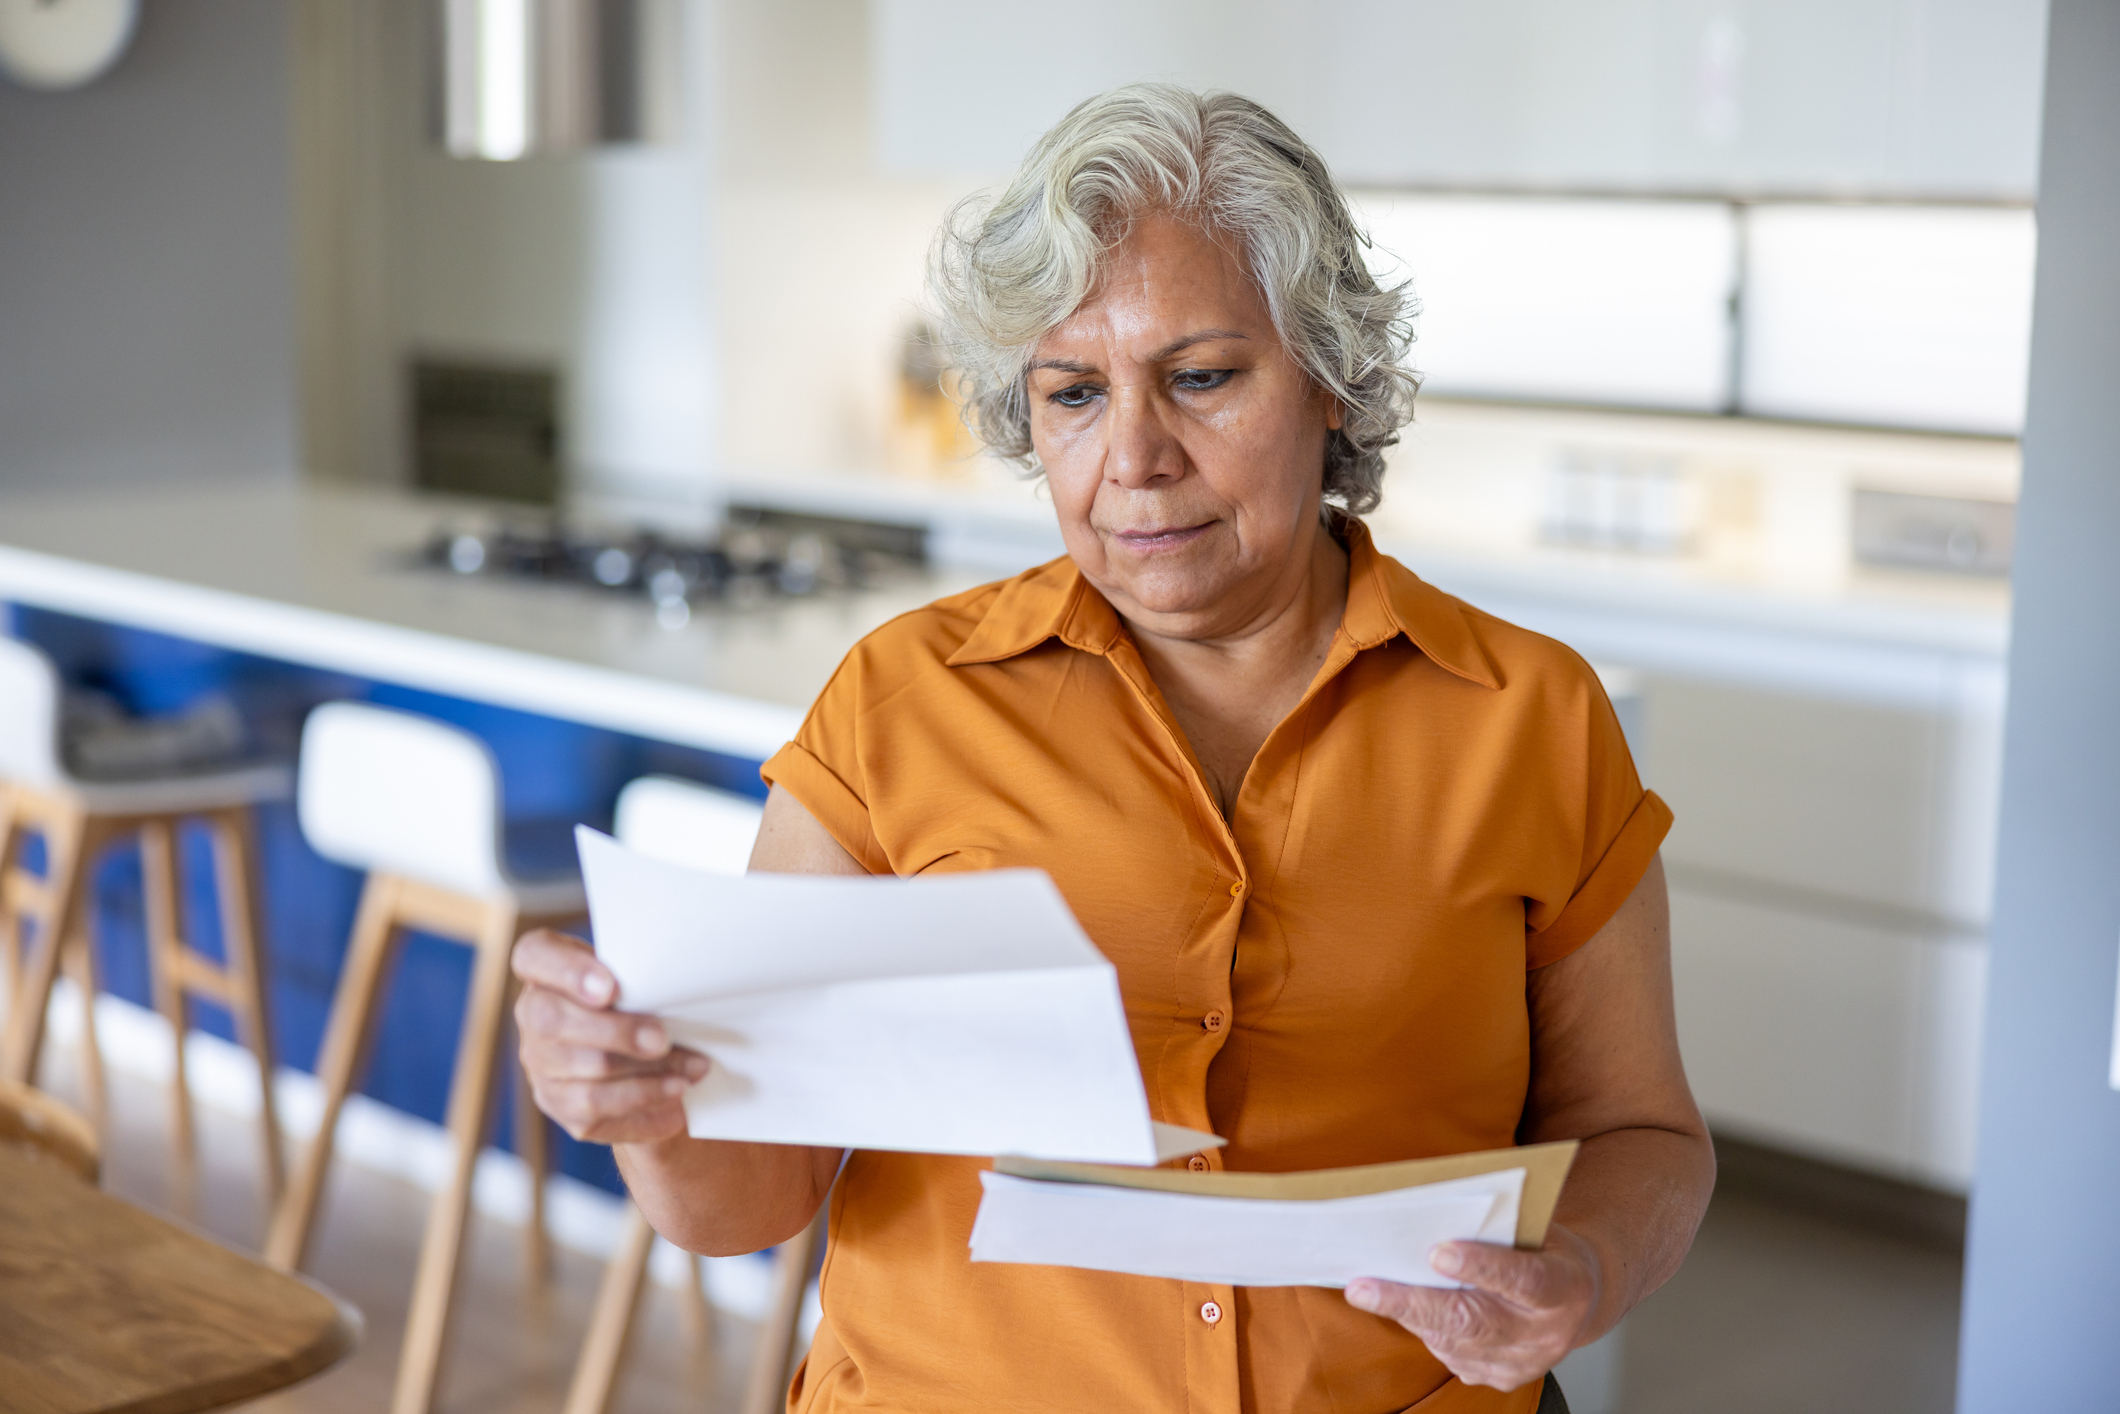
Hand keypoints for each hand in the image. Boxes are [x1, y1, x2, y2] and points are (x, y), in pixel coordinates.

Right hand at [511, 928, 708, 1143]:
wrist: (642, 1051)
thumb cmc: (639, 996)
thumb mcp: (636, 973)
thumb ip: (639, 973)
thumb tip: (676, 986)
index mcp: (544, 966)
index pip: (532, 955)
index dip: (567, 971)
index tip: (611, 987)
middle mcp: (531, 1013)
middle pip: (552, 1021)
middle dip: (616, 1032)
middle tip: (662, 1040)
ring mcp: (539, 1062)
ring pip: (583, 1069)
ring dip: (644, 1072)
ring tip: (689, 1069)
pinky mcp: (556, 1102)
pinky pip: (595, 1106)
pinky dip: (643, 1099)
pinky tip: (675, 1093)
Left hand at [1344, 1224, 1600, 1392]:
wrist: (1576, 1301)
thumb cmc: (1547, 1250)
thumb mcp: (1538, 1228)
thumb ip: (1496, 1226)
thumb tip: (1432, 1210)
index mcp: (1565, 1288)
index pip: (1522, 1280)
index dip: (1481, 1267)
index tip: (1437, 1252)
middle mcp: (1546, 1334)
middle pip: (1473, 1321)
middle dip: (1412, 1303)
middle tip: (1363, 1289)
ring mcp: (1522, 1363)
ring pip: (1452, 1340)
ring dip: (1406, 1313)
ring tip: (1366, 1290)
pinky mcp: (1499, 1377)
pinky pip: (1449, 1352)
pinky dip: (1420, 1325)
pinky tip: (1400, 1303)